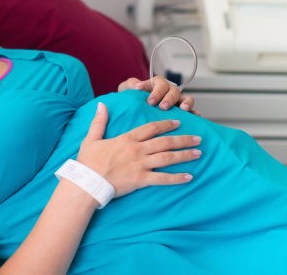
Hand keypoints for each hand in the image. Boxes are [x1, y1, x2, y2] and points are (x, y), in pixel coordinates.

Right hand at [77, 102, 200, 197]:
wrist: (88, 182)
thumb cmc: (88, 161)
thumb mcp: (91, 138)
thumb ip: (99, 121)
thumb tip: (102, 105)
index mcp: (127, 139)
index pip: (151, 128)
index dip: (166, 124)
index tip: (178, 122)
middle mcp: (137, 150)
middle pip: (165, 142)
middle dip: (183, 139)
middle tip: (198, 138)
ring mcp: (140, 165)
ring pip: (168, 158)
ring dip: (185, 155)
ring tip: (198, 153)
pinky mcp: (141, 180)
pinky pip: (163, 178)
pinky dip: (177, 178)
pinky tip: (189, 176)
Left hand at [118, 76, 197, 113]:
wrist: (134, 110)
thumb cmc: (132, 97)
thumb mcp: (127, 89)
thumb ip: (131, 85)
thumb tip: (137, 86)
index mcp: (157, 84)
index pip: (160, 84)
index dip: (157, 92)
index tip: (150, 101)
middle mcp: (169, 91)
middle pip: (174, 91)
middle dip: (169, 99)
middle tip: (163, 107)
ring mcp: (177, 101)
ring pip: (186, 99)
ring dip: (186, 103)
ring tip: (183, 109)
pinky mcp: (182, 112)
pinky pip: (192, 111)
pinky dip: (194, 113)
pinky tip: (195, 118)